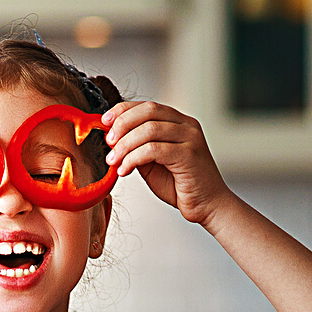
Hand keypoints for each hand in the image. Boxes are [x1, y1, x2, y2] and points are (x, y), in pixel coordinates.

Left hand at [101, 101, 236, 228]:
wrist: (207, 205)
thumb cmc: (180, 185)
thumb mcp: (152, 163)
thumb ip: (137, 148)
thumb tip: (111, 140)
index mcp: (178, 122)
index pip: (147, 106)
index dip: (123, 110)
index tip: (104, 122)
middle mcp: (187, 125)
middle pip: (148, 111)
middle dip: (122, 124)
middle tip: (108, 143)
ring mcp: (190, 138)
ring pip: (149, 129)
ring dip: (125, 145)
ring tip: (113, 161)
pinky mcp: (189, 155)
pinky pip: (154, 149)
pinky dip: (133, 159)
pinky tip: (125, 171)